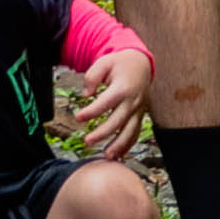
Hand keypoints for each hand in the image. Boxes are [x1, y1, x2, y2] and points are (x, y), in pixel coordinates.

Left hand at [70, 39, 151, 160]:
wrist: (141, 63)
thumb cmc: (120, 63)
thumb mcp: (104, 62)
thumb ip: (92, 77)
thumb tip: (86, 95)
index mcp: (123, 87)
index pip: (105, 102)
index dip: (91, 111)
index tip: (78, 117)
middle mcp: (133, 101)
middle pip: (118, 121)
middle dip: (102, 133)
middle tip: (87, 142)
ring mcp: (138, 110)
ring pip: (130, 131)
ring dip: (119, 145)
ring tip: (107, 156)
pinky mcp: (140, 115)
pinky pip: (135, 132)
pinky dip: (128, 145)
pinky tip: (119, 154)